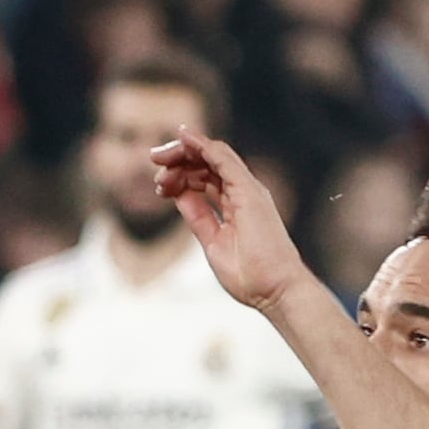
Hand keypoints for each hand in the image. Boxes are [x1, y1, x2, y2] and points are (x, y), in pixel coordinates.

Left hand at [150, 129, 309, 313]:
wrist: (275, 291)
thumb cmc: (250, 276)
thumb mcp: (213, 241)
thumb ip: (198, 217)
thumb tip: (179, 197)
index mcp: (236, 204)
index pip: (205, 178)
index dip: (180, 175)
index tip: (158, 186)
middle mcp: (243, 192)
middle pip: (207, 162)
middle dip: (178, 158)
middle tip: (154, 159)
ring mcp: (248, 190)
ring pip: (213, 156)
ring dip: (184, 152)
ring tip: (159, 158)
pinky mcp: (249, 191)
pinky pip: (223, 158)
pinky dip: (202, 145)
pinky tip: (184, 137)